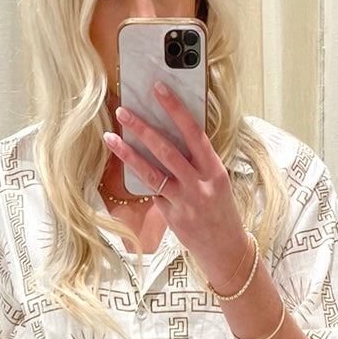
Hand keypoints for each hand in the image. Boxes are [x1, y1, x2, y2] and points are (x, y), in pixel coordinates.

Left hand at [103, 83, 249, 288]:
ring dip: (129, 153)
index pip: (194, 132)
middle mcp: (200, 184)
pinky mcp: (172, 216)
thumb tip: (169, 136)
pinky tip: (124, 165)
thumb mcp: (216, 181)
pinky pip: (151, 192)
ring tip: (111, 137)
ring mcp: (185, 201)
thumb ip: (197, 161)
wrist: (225, 249)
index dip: (175, 109)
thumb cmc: (220, 211)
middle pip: (167, 149)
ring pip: (152, 172)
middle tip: (124, 111)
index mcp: (215, 169)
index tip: (159, 89)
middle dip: (143, 128)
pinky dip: (138, 178)